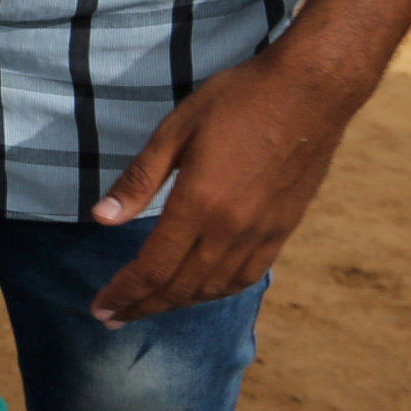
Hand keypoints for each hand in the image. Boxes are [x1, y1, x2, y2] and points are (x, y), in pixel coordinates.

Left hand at [86, 50, 367, 326]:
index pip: (152, 268)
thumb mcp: (176, 129)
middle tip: (113, 319)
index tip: (100, 308)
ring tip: (150, 307)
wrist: (311, 91)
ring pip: (213, 288)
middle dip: (142, 306)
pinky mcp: (283, 229)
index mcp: (198, 205)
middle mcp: (230, 230)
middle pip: (179, 287)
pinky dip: (217, 291)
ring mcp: (261, 234)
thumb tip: (101, 220)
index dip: (124, 293)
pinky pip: (246, 276)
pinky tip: (202, 291)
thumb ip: (139, 180)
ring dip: (177, 303)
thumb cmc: (237, 100)